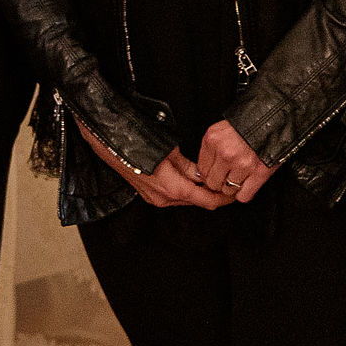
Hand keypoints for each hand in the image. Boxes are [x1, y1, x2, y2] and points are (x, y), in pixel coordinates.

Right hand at [79, 121, 233, 208]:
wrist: (112, 146)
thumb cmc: (140, 144)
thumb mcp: (173, 151)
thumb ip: (190, 166)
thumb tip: (204, 174)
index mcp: (174, 188)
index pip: (206, 200)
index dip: (222, 198)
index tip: (233, 194)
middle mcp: (165, 198)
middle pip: (197, 201)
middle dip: (211, 194)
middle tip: (224, 185)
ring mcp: (156, 199)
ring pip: (185, 199)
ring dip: (197, 192)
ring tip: (208, 180)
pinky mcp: (149, 196)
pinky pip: (173, 197)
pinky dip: (184, 191)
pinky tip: (188, 179)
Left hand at [197, 120, 277, 202]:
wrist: (273, 120)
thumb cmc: (247, 125)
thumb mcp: (221, 129)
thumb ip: (211, 148)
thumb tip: (204, 171)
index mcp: (213, 140)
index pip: (201, 170)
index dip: (209, 174)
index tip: (214, 174)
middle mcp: (225, 153)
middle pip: (212, 183)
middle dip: (219, 183)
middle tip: (226, 179)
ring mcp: (242, 164)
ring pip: (228, 191)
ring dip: (232, 188)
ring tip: (238, 179)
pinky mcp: (259, 173)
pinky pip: (244, 196)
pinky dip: (244, 194)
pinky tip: (247, 186)